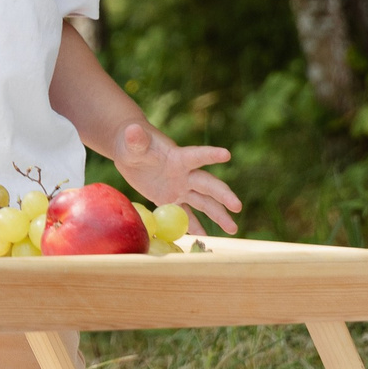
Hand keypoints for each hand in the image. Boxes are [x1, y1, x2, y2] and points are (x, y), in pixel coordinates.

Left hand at [113, 122, 239, 233]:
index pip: (197, 156)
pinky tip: (206, 238)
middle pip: (207, 185)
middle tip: (237, 206)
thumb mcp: (132, 142)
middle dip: (223, 195)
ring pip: (203, 203)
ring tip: (233, 229)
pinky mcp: (171, 199)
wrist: (130, 152)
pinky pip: (185, 215)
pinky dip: (194, 226)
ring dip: (218, 215)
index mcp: (178, 158)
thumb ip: (136, 140)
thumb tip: (134, 130)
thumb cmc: (132, 142)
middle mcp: (184, 174)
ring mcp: (180, 188)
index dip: (210, 155)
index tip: (226, 154)